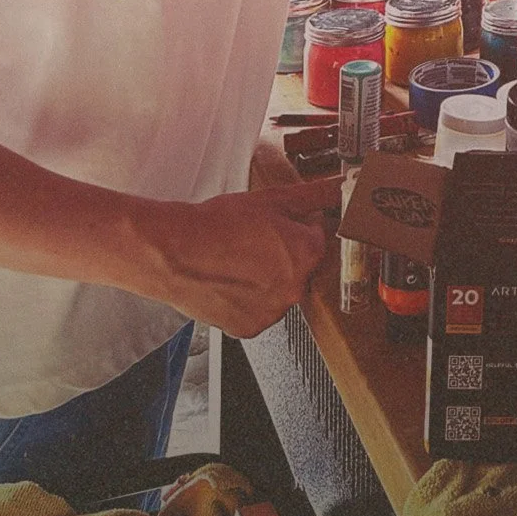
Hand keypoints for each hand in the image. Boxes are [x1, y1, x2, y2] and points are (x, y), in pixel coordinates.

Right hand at [142, 178, 340, 336]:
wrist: (175, 252)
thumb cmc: (218, 226)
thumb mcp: (272, 199)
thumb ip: (315, 194)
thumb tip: (341, 187)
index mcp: (307, 254)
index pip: (317, 237)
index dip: (296, 227)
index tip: (279, 226)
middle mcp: (295, 287)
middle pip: (300, 266)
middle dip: (284, 254)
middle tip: (254, 241)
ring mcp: (272, 311)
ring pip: (278, 290)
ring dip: (266, 278)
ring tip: (238, 260)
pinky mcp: (249, 328)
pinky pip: (258, 311)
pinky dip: (248, 299)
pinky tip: (231, 279)